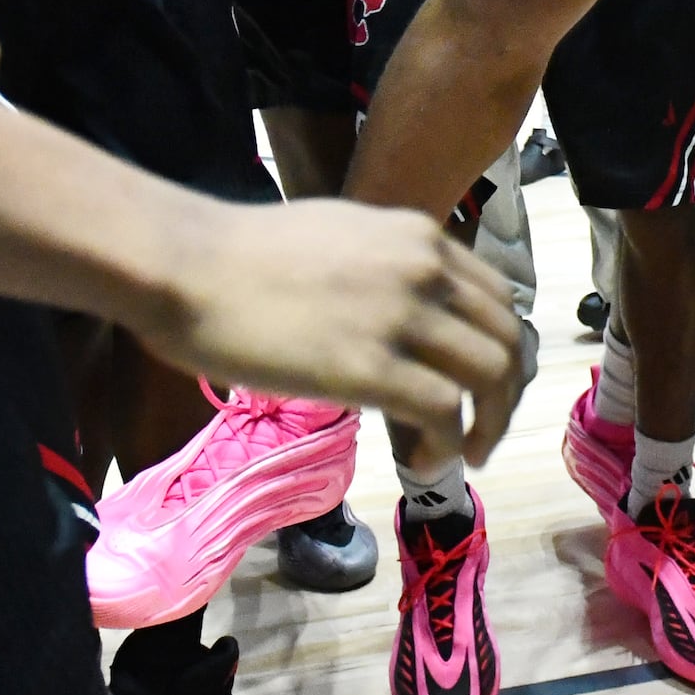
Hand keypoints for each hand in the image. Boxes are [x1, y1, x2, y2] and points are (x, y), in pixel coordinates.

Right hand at [147, 201, 524, 446]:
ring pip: (490, 376)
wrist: (187, 266)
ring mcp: (401, 316)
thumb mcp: (339, 236)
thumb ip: (385, 265)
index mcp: (419, 236)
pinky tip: (421, 458)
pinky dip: (445, 444)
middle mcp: (424, 269)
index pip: (499, 298)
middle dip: (506, 395)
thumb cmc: (242, 255)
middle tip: (482, 431)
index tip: (483, 386)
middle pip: (507, 340)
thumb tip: (402, 308)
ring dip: (486, 424)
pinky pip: (444, 411)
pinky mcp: (370, 367)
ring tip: (461, 453)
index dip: (501, 350)